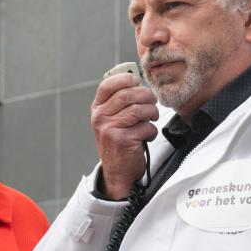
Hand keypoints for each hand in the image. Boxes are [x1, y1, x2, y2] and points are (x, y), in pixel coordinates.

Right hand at [91, 72, 158, 198]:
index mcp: (97, 109)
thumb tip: (138, 81)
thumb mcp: (113, 120)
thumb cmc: (120, 141)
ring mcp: (109, 129)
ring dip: (153, 114)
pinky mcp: (122, 140)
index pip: (107, 84)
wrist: (118, 171)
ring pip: (140, 110)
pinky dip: (152, 132)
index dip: (126, 78)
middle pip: (129, 94)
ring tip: (151, 120)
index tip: (137, 82)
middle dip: (147, 97)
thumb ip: (120, 102)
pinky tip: (146, 137)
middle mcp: (100, 118)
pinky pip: (146, 127)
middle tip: (152, 103)